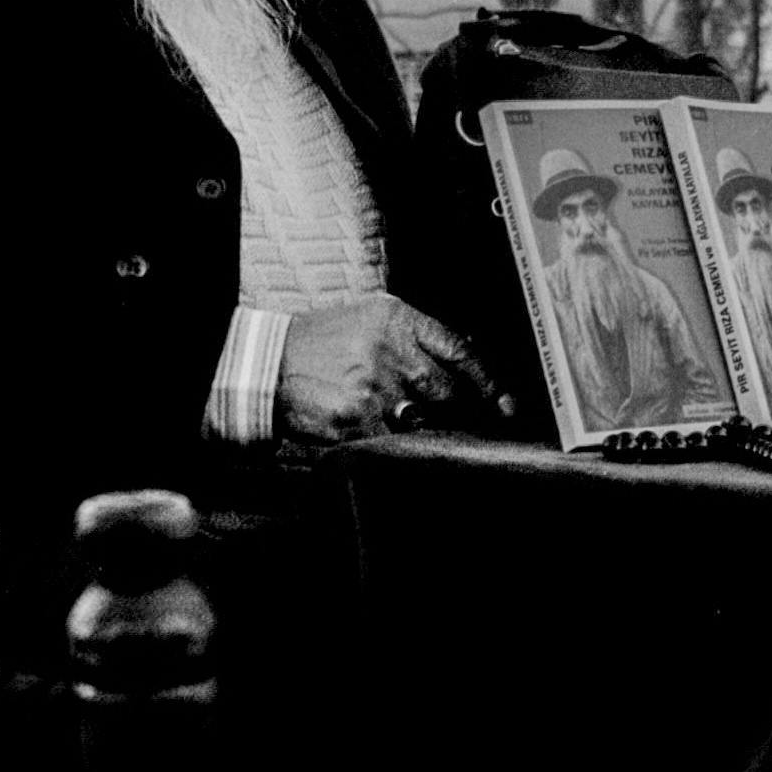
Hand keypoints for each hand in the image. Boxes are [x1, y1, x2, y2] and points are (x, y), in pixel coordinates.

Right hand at [275, 294, 511, 446]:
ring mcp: (374, 389)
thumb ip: (415, 338)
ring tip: (426, 435)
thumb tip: (465, 361)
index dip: (488, 381)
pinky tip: (395, 446)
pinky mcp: (356, 421)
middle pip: (449, 392)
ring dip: (432, 434)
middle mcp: (390, 352)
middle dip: (463, 414)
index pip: (459, 351)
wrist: (267, 364)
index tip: (504, 403)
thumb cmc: (321, 343)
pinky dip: (401, 450)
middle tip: (473, 427)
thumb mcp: (369, 321)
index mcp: (397, 321)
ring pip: (426, 422)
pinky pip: (395, 444)